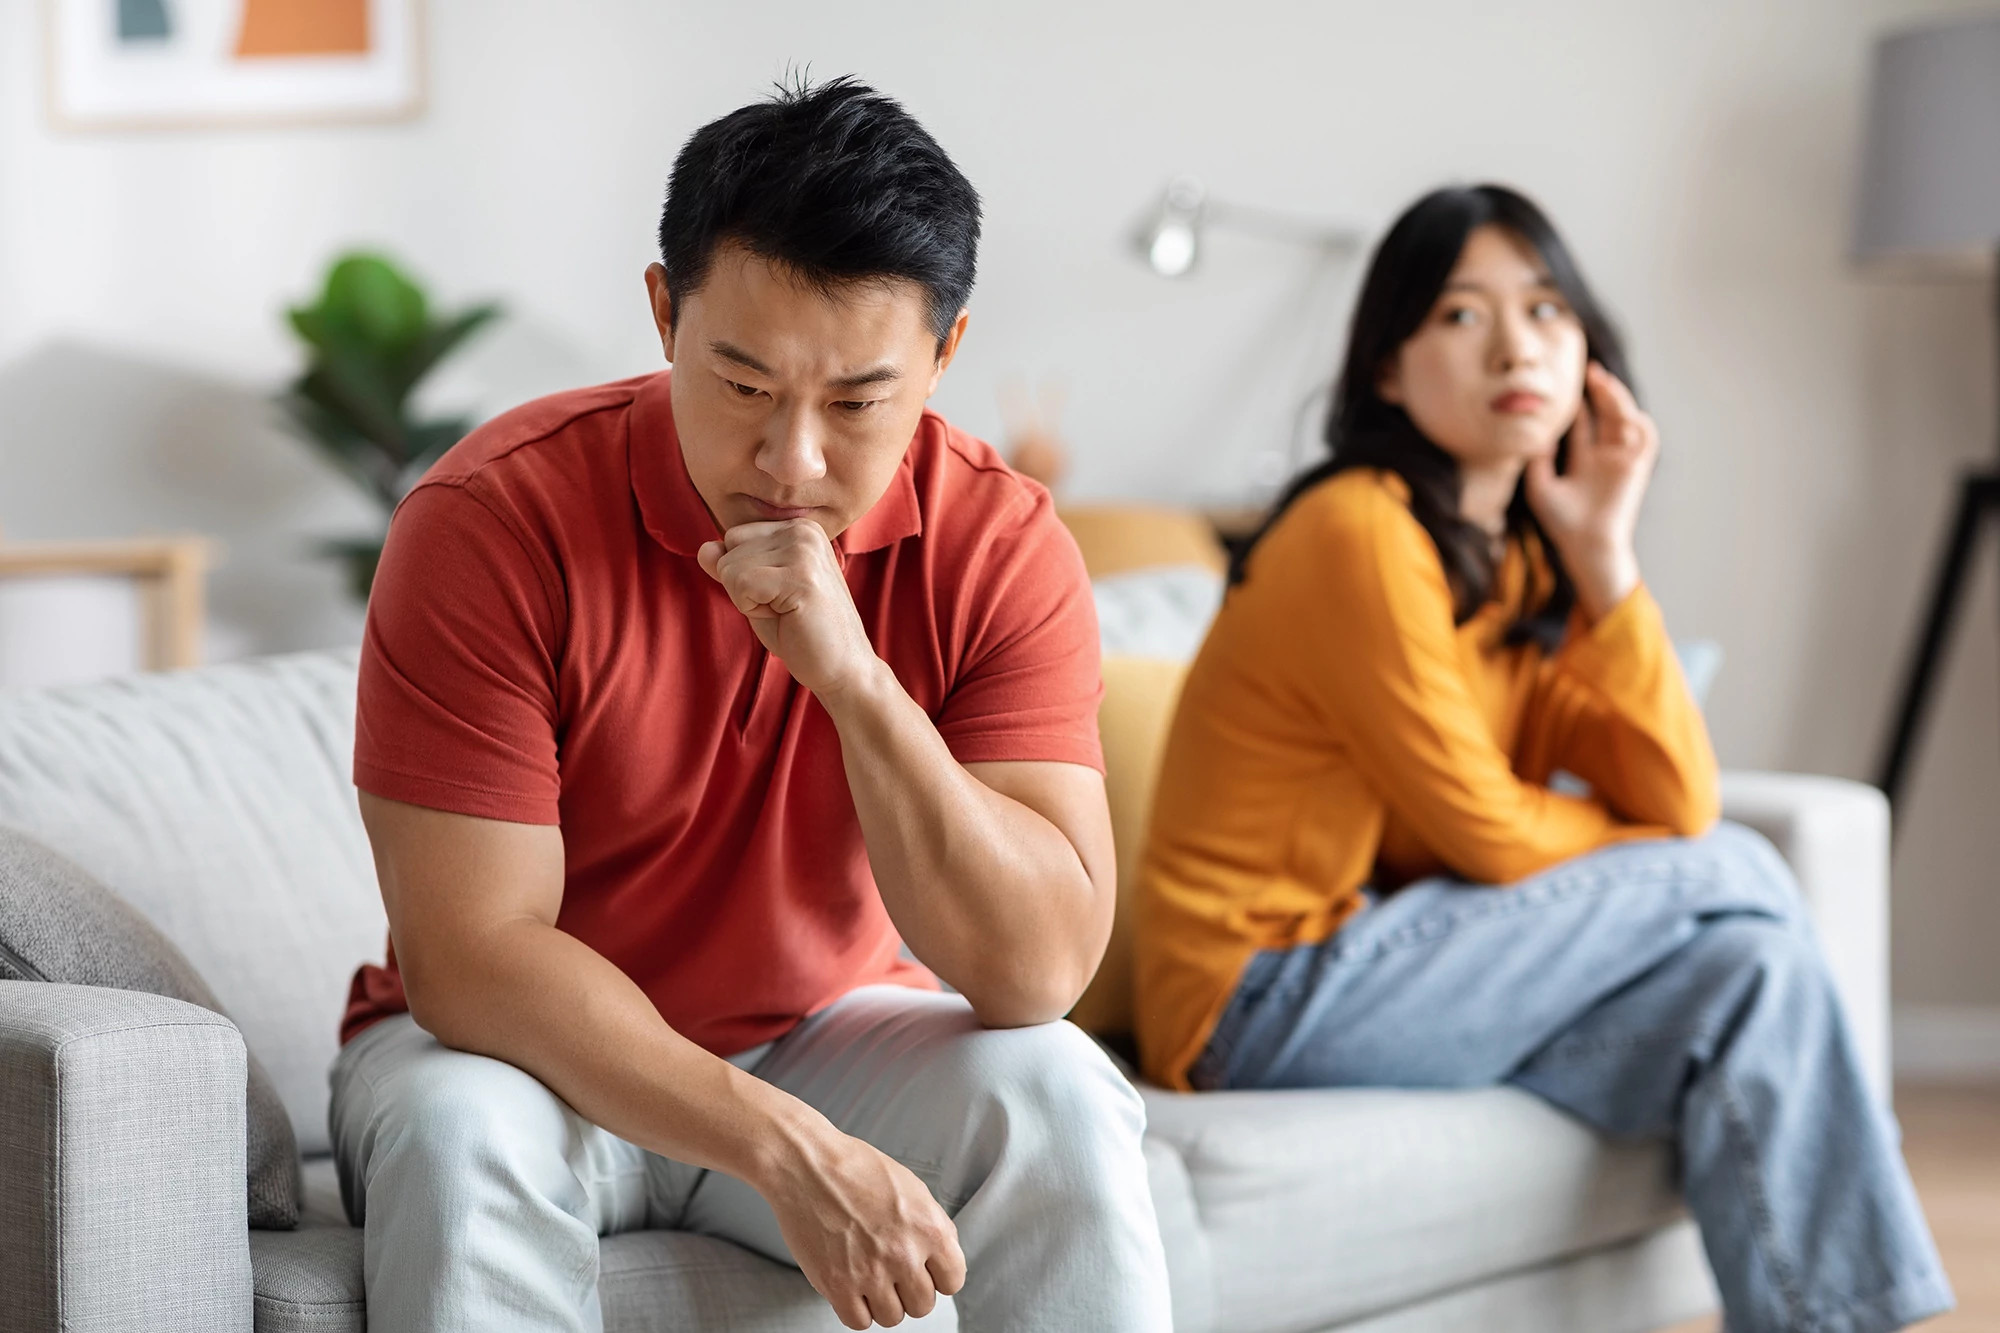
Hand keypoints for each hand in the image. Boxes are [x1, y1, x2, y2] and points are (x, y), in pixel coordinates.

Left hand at [698, 520, 880, 699]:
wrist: (843, 667)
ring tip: (786, 612)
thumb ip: (732, 568)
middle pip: (728, 550)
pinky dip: (753, 610)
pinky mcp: (801, 576)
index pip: (733, 538)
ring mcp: (804, 550)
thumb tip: (705, 548)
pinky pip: (740, 584)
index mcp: (798, 528)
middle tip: (782, 608)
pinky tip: (786, 617)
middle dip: (743, 588)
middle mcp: (803, 530)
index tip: (779, 595)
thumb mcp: (759, 593)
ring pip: (729, 568)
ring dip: (749, 601)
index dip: (744, 576)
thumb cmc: (801, 632)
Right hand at [757, 1120, 966, 1328]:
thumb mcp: (912, 1188)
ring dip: (883, 1302)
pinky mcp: (837, 1285)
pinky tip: (852, 1286)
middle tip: (894, 1273)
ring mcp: (871, 1273)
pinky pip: (859, 1321)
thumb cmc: (855, 1169)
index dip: (938, 1277)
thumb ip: (932, 1226)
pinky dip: (856, 1309)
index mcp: (929, 1229)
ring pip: (892, 1317)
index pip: (952, 1281)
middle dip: (909, 1291)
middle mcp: (904, 1254)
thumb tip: (942, 1258)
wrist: (808, 1165)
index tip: (925, 1273)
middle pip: (923, 1305)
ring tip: (870, 1277)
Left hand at [1525, 361, 1655, 620]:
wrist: (1585, 544)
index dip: (1578, 403)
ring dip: (1619, 399)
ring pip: (1626, 420)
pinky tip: (1624, 407)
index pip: (1583, 424)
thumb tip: (1535, 431)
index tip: (1567, 382)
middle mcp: (1605, 458)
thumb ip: (1539, 458)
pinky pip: (1646, 438)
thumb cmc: (1562, 522)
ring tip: (1604, 381)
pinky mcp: (1637, 468)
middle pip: (1606, 415)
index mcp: (1585, 461)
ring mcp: (1623, 461)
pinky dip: (1639, 421)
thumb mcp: (1540, 485)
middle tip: (1590, 369)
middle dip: (1601, 391)